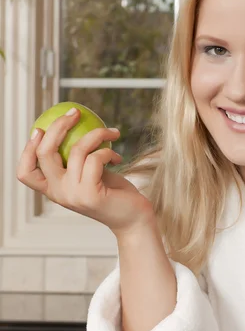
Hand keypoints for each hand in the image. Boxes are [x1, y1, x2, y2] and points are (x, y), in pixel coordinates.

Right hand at [16, 108, 153, 234]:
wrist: (133, 218)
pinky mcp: (90, 195)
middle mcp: (58, 193)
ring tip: (112, 132)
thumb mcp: (89, 172)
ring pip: (76, 150)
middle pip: (44, 153)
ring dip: (97, 134)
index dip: (27, 149)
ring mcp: (72, 195)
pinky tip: (117, 157)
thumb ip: (76, 158)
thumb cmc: (112, 191)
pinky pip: (95, 158)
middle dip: (58, 125)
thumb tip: (68, 122)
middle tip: (75, 112)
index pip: (25, 172)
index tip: (39, 129)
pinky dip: (108, 151)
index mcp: (53, 189)